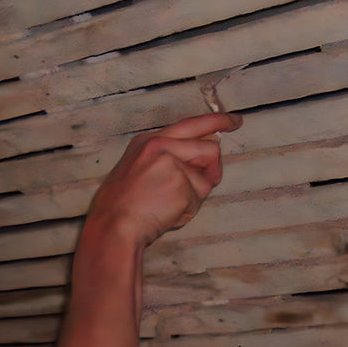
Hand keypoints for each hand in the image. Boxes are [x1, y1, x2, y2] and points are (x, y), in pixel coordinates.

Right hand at [84, 112, 241, 248]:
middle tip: (207, 181)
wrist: (113, 225)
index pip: (190, 124)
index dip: (216, 121)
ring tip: (170, 204)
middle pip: (210, 149)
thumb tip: (207, 151)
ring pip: (207, 178)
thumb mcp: (139, 169)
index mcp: (149, 141)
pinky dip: (188, 210)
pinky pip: (199, 199)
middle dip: (214, 169)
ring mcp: (172, 163)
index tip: (234, 121)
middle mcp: (161, 145)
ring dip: (196, 196)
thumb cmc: (123, 206)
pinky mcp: (181, 183)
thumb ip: (169, 157)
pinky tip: (167, 213)